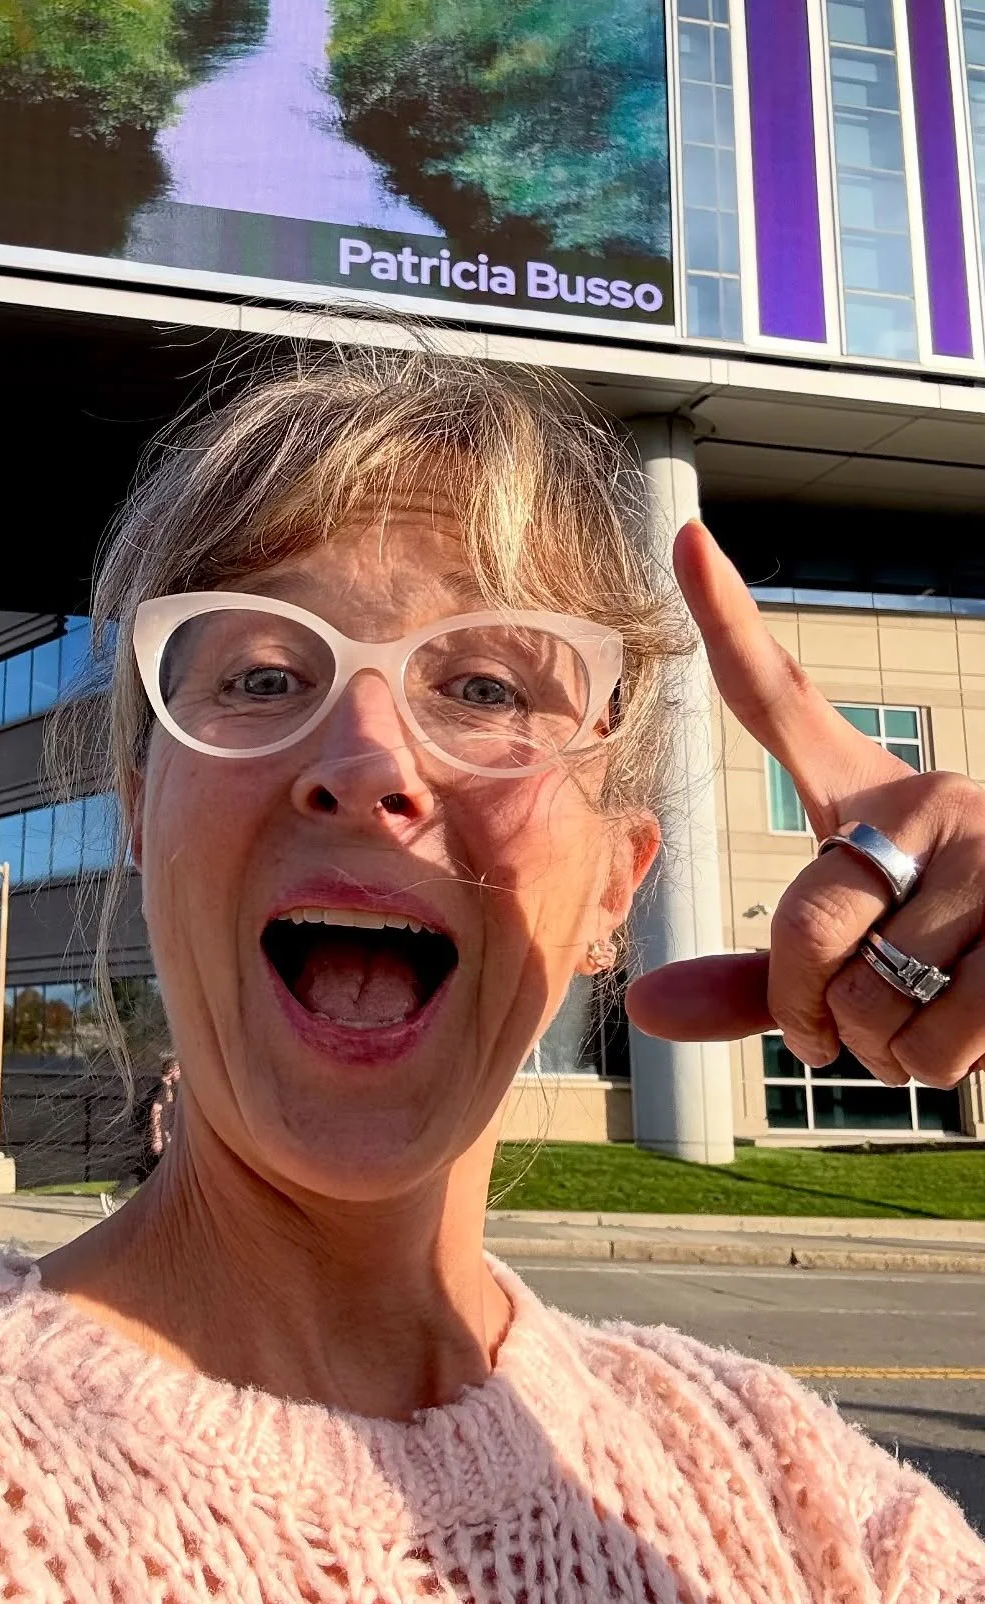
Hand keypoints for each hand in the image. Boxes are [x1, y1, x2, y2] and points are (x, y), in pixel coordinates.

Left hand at [626, 519, 984, 1086]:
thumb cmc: (943, 957)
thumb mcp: (851, 960)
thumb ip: (760, 980)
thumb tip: (650, 1011)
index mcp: (868, 791)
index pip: (781, 697)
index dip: (724, 620)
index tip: (682, 533)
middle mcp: (930, 800)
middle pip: (804, 924)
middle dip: (807, 1009)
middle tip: (837, 1025)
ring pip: (866, 998)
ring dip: (877, 1047)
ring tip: (926, 1009)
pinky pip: (932, 1042)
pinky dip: (927, 1070)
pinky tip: (965, 1033)